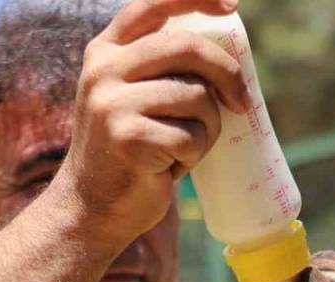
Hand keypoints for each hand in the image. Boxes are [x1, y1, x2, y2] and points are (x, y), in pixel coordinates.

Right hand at [50, 0, 251, 243]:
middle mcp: (103, 70)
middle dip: (226, 73)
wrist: (92, 208)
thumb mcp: (132, 98)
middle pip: (187, 47)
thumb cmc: (129, 153)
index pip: (151, 4)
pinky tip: (168, 168)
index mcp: (105, 52)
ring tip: (182, 149)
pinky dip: (193, 155)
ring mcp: (111, 102)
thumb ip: (160, 70)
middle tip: (242, 103)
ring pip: (196, 97)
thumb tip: (228, 55)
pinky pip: (191, 135)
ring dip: (206, 128)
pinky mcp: (129, 136)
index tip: (230, 6)